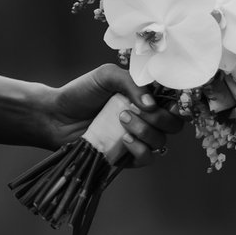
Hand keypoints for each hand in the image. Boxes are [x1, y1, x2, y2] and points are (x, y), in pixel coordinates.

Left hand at [45, 63, 182, 168]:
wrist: (56, 116)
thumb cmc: (81, 92)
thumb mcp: (106, 76)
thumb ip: (132, 82)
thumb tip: (151, 104)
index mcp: (146, 97)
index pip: (176, 102)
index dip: (179, 102)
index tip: (169, 100)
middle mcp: (146, 118)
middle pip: (174, 125)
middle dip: (161, 118)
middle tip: (135, 110)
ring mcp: (137, 138)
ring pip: (161, 141)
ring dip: (145, 131)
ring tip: (121, 120)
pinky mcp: (126, 156)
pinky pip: (147, 158)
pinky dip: (139, 149)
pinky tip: (124, 139)